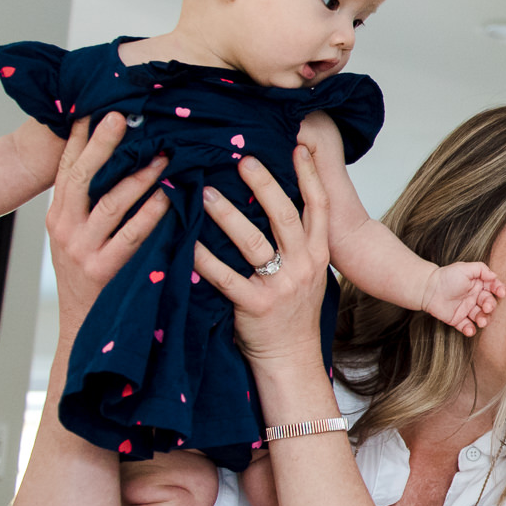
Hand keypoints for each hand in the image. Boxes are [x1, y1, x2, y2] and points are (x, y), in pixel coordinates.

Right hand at [44, 114, 168, 335]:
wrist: (86, 324)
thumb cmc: (91, 275)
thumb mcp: (79, 236)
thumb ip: (91, 206)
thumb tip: (117, 166)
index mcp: (57, 216)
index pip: (67, 168)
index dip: (82, 139)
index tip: (99, 110)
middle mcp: (64, 228)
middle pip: (84, 177)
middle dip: (103, 145)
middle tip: (124, 118)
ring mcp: (83, 249)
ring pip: (111, 203)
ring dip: (139, 177)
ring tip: (162, 156)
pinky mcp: (105, 268)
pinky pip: (132, 234)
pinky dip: (152, 214)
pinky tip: (169, 197)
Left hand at [193, 146, 331, 368]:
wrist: (291, 357)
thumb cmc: (291, 312)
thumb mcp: (306, 272)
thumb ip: (295, 242)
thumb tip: (273, 202)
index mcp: (318, 254)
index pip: (319, 207)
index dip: (310, 176)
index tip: (298, 148)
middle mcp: (304, 266)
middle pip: (285, 215)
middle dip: (264, 184)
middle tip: (242, 160)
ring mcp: (281, 286)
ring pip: (253, 242)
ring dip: (227, 215)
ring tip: (204, 193)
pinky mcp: (256, 306)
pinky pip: (225, 276)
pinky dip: (204, 258)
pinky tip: (187, 241)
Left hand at [420, 261, 504, 336]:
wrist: (427, 289)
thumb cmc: (446, 277)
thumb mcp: (464, 268)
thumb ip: (481, 269)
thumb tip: (494, 276)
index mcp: (477, 285)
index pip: (493, 288)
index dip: (499, 289)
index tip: (500, 292)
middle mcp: (474, 297)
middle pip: (489, 304)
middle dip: (490, 306)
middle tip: (486, 307)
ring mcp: (466, 309)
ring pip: (481, 317)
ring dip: (484, 320)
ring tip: (481, 321)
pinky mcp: (458, 320)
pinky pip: (467, 326)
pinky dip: (470, 330)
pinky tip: (470, 329)